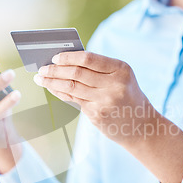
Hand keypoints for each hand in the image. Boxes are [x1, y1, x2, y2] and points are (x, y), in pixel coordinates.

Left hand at [34, 50, 182, 182]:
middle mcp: (114, 85)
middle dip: (55, 70)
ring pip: (71, 87)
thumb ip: (98, 69)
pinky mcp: (97, 115)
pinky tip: (51, 89)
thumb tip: (64, 61)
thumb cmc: (127, 96)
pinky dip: (59, 93)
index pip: (89, 59)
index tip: (55, 57)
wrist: (141, 125)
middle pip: (76, 73)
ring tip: (40, 78)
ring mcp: (105, 101)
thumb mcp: (121, 78)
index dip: (69, 57)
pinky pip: (73, 100)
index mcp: (121, 70)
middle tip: (41, 68)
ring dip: (52, 82)